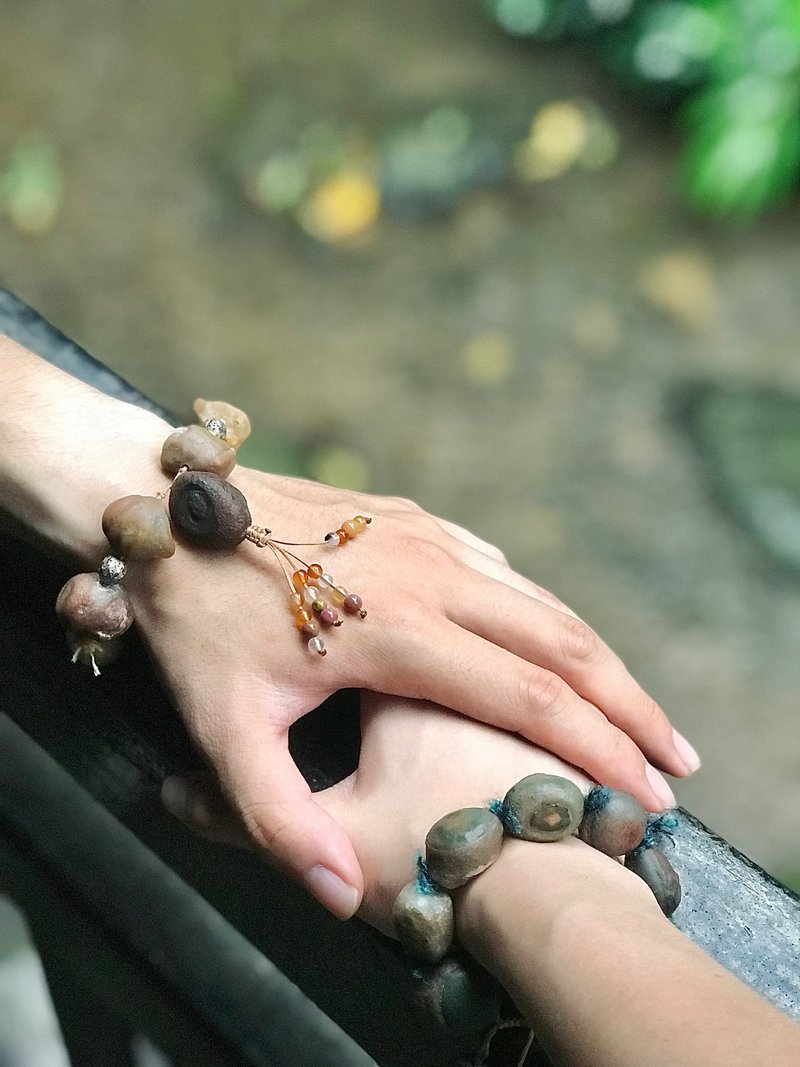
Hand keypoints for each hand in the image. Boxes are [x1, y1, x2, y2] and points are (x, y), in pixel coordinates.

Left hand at [133, 463, 692, 917]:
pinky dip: (548, 615)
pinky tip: (558, 643)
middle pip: (562, 640)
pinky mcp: (413, 517)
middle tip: (678, 755)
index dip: (596, 747)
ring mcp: (426, 537)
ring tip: (636, 710)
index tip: (647, 788)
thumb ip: (279, 818)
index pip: (528, 694)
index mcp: (397, 629)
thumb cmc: (193, 618)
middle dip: (628, 703)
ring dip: (598, 657)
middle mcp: (430, 574)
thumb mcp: (221, 728)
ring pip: (541, 599)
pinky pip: (502, 569)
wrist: (164, 503)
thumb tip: (344, 894)